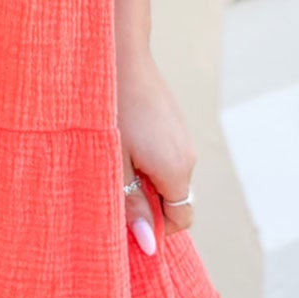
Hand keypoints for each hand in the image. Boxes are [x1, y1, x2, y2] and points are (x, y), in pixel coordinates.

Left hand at [118, 45, 196, 253]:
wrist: (118, 55)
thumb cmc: (111, 109)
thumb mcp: (113, 164)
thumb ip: (131, 204)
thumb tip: (149, 242)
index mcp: (177, 170)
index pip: (181, 219)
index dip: (155, 226)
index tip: (126, 217)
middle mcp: (187, 154)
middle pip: (172, 196)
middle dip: (145, 199)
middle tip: (110, 182)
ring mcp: (182, 134)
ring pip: (165, 173)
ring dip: (141, 175)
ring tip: (111, 155)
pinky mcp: (172, 120)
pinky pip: (163, 152)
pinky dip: (143, 155)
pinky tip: (119, 136)